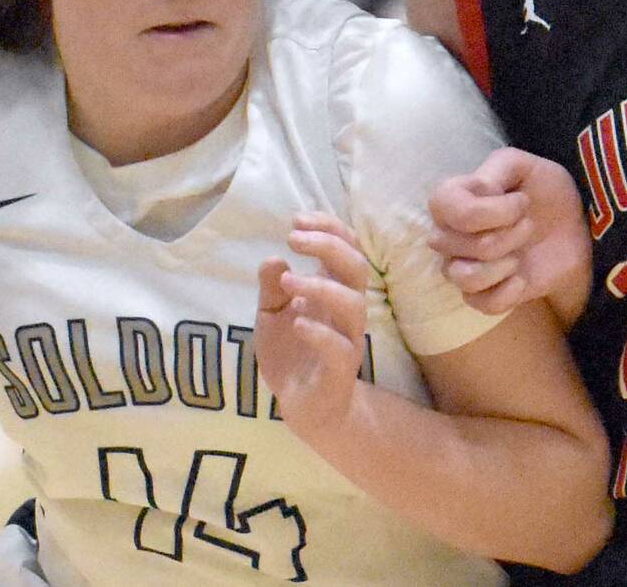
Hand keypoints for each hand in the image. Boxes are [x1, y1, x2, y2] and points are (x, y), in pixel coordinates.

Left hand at [255, 213, 370, 435]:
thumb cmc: (291, 353)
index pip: (345, 247)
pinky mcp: (341, 370)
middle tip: (294, 238)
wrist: (303, 406)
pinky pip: (340, 347)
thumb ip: (270, 288)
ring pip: (353, 304)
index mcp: (333, 290)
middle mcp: (346, 310)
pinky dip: (319, 331)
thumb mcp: (270, 315)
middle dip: (329, 245)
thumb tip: (273, 258)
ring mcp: (348, 339)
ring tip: (288, 282)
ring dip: (321, 286)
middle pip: (356, 267)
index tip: (296, 220)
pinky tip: (295, 321)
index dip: (328, 228)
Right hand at [428, 148, 590, 321]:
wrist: (571, 232)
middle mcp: (447, 234)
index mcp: (452, 198)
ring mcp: (461, 267)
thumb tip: (480, 189)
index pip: (442, 204)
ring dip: (503, 264)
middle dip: (506, 234)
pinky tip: (522, 278)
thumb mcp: (527, 166)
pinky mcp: (481, 296)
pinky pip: (481, 303)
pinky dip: (508, 292)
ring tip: (521, 255)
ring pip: (464, 276)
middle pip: (457, 242)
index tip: (521, 201)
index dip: (486, 209)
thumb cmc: (544, 194)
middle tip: (528, 224)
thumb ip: (499, 166)